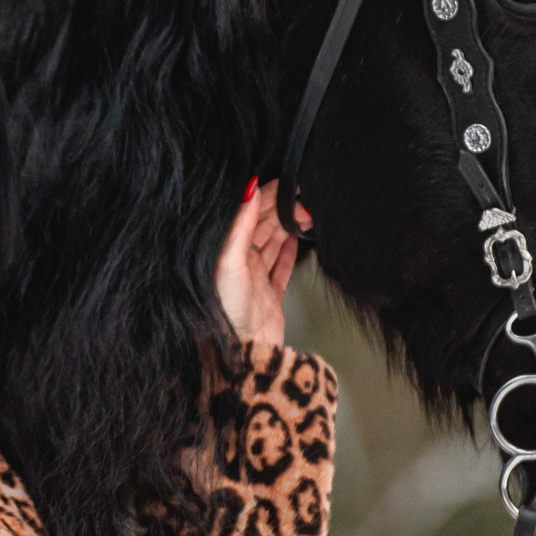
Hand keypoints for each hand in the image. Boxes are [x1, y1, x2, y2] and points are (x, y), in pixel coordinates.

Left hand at [214, 178, 304, 346]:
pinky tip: (296, 238)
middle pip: (264, 225)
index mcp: (230, 251)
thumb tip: (249, 190)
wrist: (244, 350)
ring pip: (274, 242)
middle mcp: (242, 261)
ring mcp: (257, 277)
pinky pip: (281, 267)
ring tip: (307, 213)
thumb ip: (240, 226)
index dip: (269, 198)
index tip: (288, 185)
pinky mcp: (271, 294)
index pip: (251, 213)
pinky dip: (289, 251)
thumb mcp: (230, 262)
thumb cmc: (228, 310)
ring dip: (289, 226)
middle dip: (284, 210)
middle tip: (305, 201)